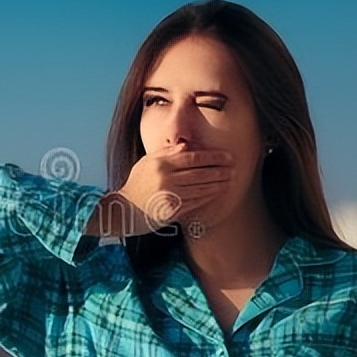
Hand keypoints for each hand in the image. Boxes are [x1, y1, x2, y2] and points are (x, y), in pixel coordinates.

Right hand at [87, 148, 232, 236]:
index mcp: (160, 163)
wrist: (122, 210)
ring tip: (229, 180)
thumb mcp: (146, 163)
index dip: (213, 156)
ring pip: (201, 188)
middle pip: (200, 173)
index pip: (193, 157)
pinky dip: (207, 197)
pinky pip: (195, 203)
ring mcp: (169, 195)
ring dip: (218, 184)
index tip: (227, 156)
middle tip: (234, 169)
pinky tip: (216, 193)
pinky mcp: (172, 211)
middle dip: (220, 170)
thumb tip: (186, 145)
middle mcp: (166, 178)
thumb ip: (166, 153)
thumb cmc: (135, 184)